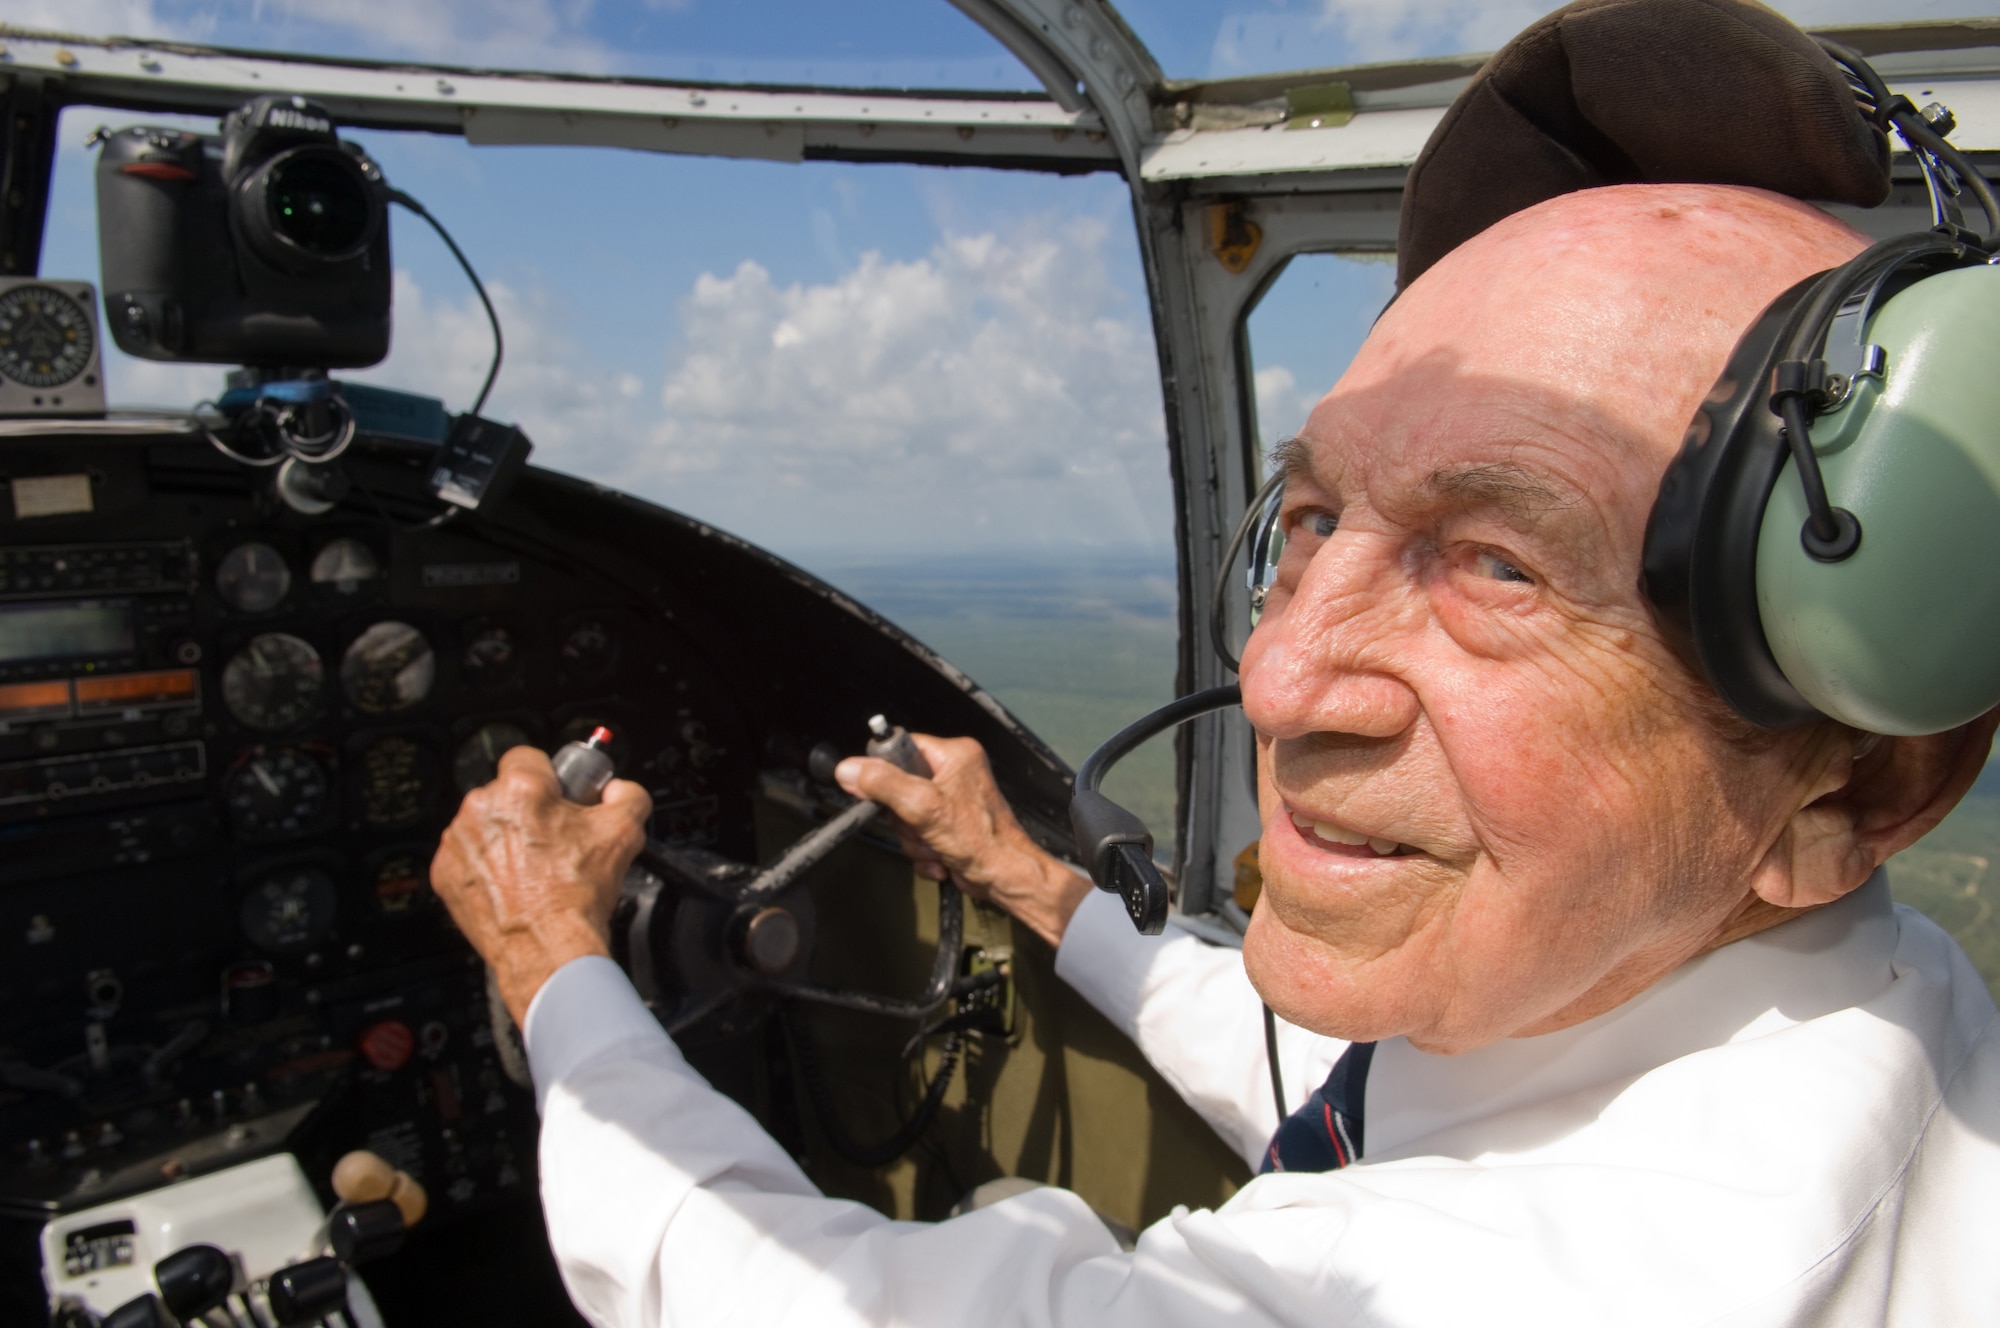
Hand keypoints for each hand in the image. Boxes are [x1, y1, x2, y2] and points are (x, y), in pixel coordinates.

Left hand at [431, 746, 651, 1023]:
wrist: (547, 949)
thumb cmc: (577, 896)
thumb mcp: (625, 832)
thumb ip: (627, 794)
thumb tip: (619, 790)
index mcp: (520, 789)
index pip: (529, 756)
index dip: (550, 776)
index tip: (560, 795)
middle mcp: (480, 809)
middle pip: (506, 792)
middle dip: (528, 810)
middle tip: (553, 838)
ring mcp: (457, 842)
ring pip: (484, 823)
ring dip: (504, 837)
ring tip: (533, 867)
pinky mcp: (444, 873)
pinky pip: (466, 855)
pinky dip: (485, 866)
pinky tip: (512, 884)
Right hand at [836, 734, 1090, 948]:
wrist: (1005, 878)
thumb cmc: (982, 840)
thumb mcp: (923, 807)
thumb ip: (884, 785)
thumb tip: (849, 769)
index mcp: (954, 755)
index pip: (901, 748)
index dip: (885, 771)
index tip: (878, 792)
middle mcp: (954, 773)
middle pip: (898, 787)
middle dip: (904, 818)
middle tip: (920, 826)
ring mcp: (950, 801)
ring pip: (905, 816)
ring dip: (914, 839)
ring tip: (936, 845)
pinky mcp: (948, 826)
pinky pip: (916, 834)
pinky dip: (924, 851)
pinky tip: (940, 857)